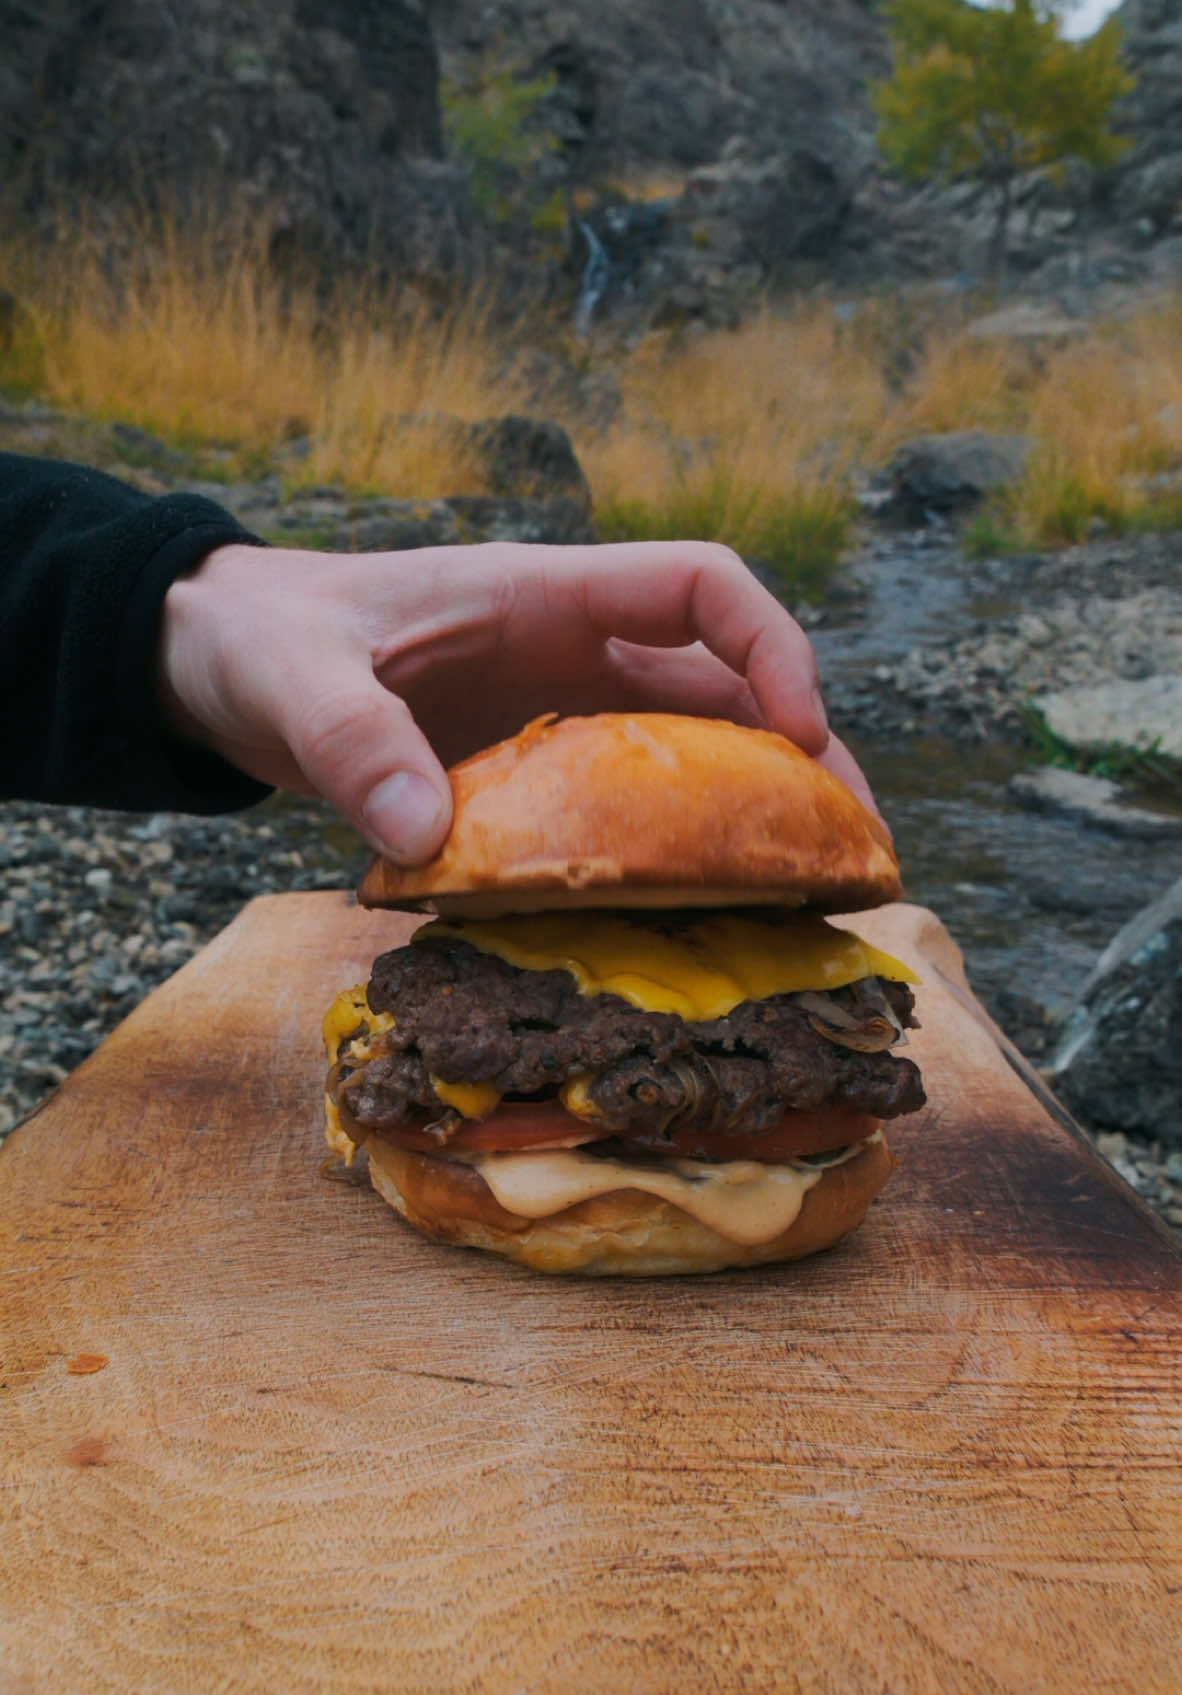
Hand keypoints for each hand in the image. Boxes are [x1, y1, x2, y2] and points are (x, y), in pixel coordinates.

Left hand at [159, 539, 878, 863]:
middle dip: (806, 760)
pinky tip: (690, 931)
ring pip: (693, 758)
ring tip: (811, 906)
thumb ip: (350, 741)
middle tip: (858, 855)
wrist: (217, 667)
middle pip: (731, 689)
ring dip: (755, 821)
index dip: (773, 647)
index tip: (804, 735)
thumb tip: (420, 834)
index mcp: (544, 596)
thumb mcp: (292, 679)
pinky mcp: (530, 781)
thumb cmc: (258, 640)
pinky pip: (624, 819)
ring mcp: (557, 719)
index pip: (702, 585)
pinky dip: (667, 864)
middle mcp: (573, 654)